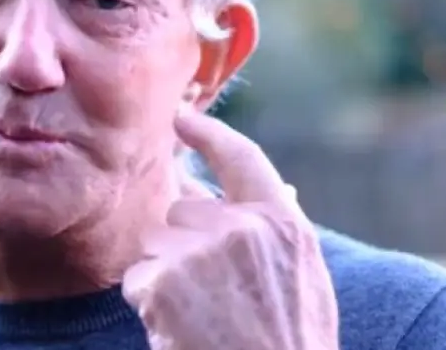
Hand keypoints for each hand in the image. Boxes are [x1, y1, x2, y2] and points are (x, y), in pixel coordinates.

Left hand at [121, 108, 339, 349]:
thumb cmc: (293, 344)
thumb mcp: (307, 279)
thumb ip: (282, 231)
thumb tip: (282, 187)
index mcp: (282, 223)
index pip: (242, 158)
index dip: (209, 134)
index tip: (182, 117)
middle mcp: (240, 228)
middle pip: (182, 209)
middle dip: (183, 242)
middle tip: (211, 294)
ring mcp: (198, 253)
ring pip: (155, 243)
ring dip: (164, 275)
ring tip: (200, 316)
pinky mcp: (161, 283)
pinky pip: (138, 278)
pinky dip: (150, 304)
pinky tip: (179, 329)